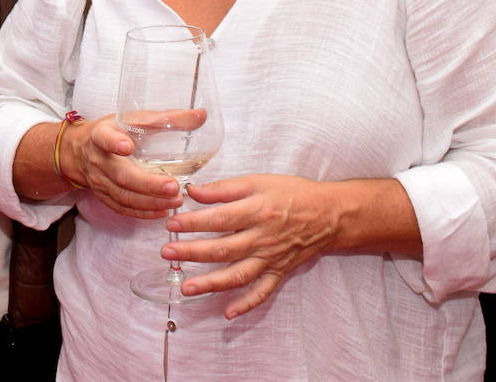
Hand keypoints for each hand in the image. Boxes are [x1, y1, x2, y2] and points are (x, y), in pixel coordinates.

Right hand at [62, 116, 182, 218]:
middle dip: (147, 184)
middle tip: (173, 186)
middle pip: (121, 175)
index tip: (127, 147)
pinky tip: (162, 210)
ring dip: (150, 201)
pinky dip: (143, 212)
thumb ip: (167, 118)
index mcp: (101, 135)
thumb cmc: (114, 131)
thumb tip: (201, 115)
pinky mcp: (104, 196)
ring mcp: (99, 181)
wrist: (81, 150)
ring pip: (123, 196)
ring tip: (175, 199)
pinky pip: (122, 208)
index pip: (104, 138)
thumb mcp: (134, 118)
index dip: (113, 143)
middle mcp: (98, 160)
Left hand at [165, 175, 340, 318]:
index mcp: (256, 211)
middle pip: (224, 249)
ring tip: (186, 288)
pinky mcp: (279, 272)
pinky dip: (246, 304)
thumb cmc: (292, 193)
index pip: (219, 219)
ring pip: (238, 275)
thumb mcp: (258, 181)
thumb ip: (224, 188)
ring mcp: (271, 259)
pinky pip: (262, 292)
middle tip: (167, 253)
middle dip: (193, 253)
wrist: (328, 214)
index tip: (171, 223)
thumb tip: (193, 190)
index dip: (193, 222)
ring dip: (211, 284)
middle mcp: (262, 238)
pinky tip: (228, 313)